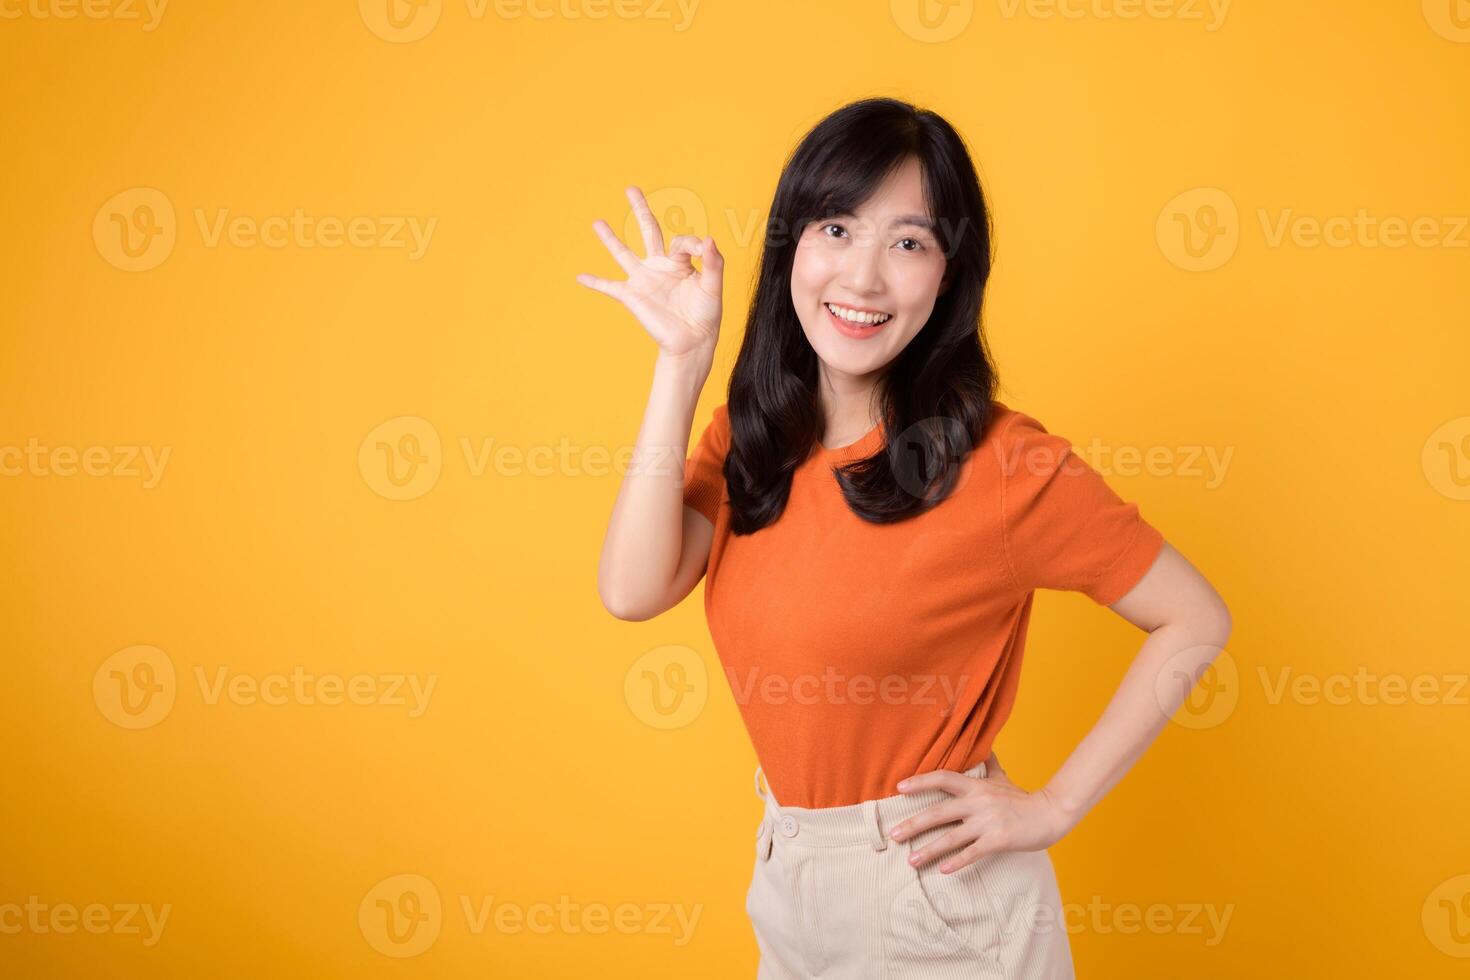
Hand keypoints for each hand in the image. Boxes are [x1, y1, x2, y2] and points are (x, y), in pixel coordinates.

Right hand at [575, 186, 723, 361]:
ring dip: (609, 238)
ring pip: (623, 252)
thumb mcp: (714, 286)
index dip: (692, 242)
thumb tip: (708, 238)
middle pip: (648, 230)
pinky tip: (579, 276)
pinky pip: (608, 286)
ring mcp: (643, 280)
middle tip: (631, 188)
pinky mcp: (632, 296)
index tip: (702, 250)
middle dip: (640, 209)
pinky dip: (594, 282)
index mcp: (680, 262)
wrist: (692, 342)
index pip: (680, 240)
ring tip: (597, 222)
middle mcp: (660, 266)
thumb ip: (713, 262)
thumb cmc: (706, 315)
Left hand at [889, 756, 1073, 873]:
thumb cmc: (1023, 798)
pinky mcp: (998, 840)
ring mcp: (987, 822)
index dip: (920, 782)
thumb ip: (989, 765)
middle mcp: (978, 802)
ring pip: (951, 837)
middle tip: (893, 835)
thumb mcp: (1003, 778)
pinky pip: (972, 853)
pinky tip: (942, 870)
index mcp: (976, 786)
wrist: (1051, 813)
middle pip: (938, 812)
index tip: (899, 787)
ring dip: (928, 850)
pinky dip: (957, 862)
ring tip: (911, 861)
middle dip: (913, 824)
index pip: (942, 778)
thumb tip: (985, 748)